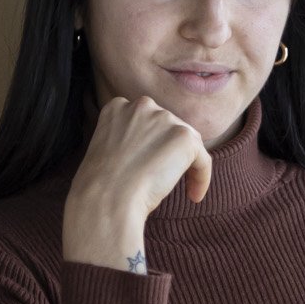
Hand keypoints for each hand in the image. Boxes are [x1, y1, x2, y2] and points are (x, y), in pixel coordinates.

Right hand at [64, 95, 212, 267]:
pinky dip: (202, 178)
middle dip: (170, 153)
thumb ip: (129, 139)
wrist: (106, 198)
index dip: (152, 145)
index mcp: (118, 106)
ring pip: (188, 144)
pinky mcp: (184, 137)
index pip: (147, 122)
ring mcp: (165, 118)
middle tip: (163, 180)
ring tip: (180, 191)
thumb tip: (154, 149)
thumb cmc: (102, 185)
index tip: (148, 166)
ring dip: (186, 166)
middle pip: (170, 128)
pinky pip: (203, 159)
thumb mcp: (107, 149)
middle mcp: (142, 105)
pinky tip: (194, 196)